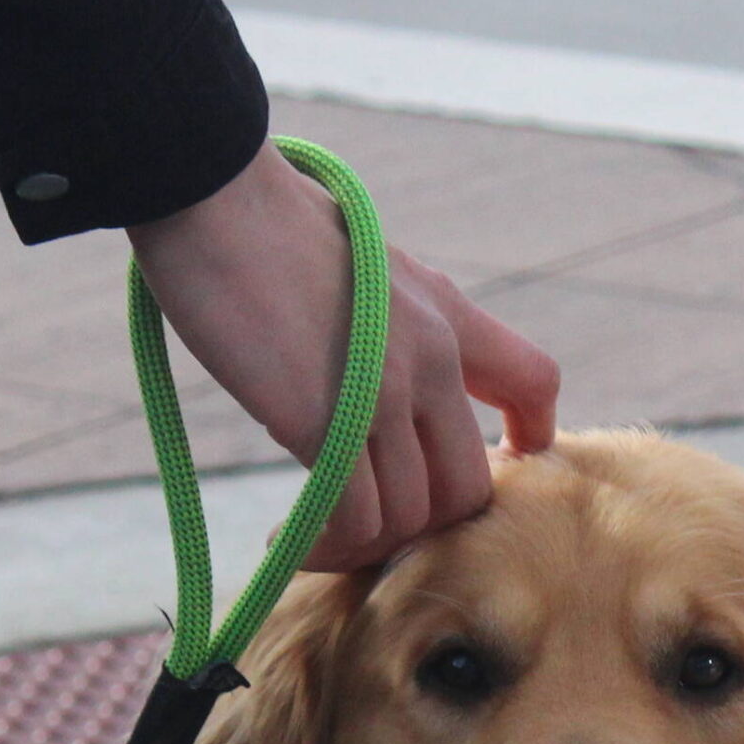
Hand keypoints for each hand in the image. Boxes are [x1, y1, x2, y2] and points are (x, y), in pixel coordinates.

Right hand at [128, 139, 559, 569]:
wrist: (210, 195)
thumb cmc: (261, 229)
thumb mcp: (360, 270)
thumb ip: (389, 327)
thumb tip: (371, 385)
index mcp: (446, 313)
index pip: (534, 383)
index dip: (525, 438)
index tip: (486, 461)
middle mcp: (433, 356)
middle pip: (466, 491)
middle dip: (415, 527)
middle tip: (357, 524)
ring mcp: (385, 391)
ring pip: (409, 519)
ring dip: (357, 546)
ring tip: (305, 537)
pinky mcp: (329, 421)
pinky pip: (357, 524)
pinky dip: (324, 548)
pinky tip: (283, 540)